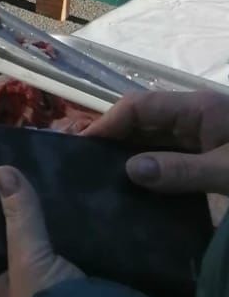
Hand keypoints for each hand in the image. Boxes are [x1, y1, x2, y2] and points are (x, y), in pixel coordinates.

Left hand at [0, 166, 82, 296]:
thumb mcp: (28, 258)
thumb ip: (19, 217)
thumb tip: (2, 170)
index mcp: (0, 294)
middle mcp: (27, 295)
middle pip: (19, 248)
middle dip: (23, 220)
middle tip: (23, 174)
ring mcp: (60, 292)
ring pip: (53, 250)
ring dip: (56, 226)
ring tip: (54, 180)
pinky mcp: (92, 287)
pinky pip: (82, 254)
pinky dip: (83, 235)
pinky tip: (85, 205)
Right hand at [86, 89, 228, 211]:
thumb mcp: (227, 171)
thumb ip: (182, 171)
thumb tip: (130, 170)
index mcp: (197, 108)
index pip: (139, 106)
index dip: (108, 123)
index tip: (82, 147)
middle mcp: (194, 117)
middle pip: (143, 121)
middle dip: (115, 140)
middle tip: (87, 167)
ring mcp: (202, 137)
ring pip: (155, 141)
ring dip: (132, 158)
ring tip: (106, 181)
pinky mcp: (209, 157)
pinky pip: (171, 157)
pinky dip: (153, 170)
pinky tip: (140, 190)